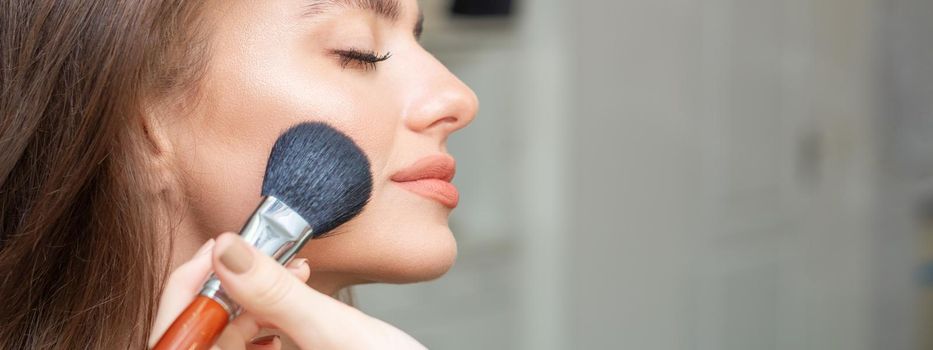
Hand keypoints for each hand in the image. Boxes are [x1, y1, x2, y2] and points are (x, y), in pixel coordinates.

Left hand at [149, 233, 426, 349]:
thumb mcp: (335, 333)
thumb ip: (275, 295)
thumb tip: (226, 251)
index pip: (176, 342)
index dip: (186, 292)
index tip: (214, 251)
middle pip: (198, 335)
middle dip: (226, 286)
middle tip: (252, 248)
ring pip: (228, 335)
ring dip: (252, 295)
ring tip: (291, 269)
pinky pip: (254, 340)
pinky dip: (270, 309)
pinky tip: (299, 286)